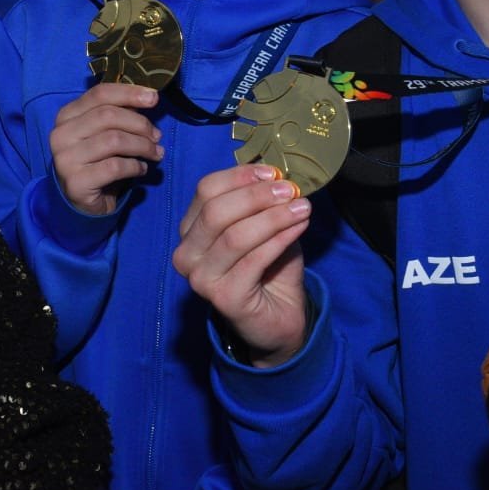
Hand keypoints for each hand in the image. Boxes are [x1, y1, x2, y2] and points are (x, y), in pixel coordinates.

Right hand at [49, 82, 162, 215]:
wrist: (81, 201)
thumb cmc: (97, 161)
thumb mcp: (104, 132)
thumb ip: (120, 113)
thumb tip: (147, 98)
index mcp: (66, 116)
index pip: (99, 94)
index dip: (129, 93)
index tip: (153, 98)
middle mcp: (61, 134)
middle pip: (108, 115)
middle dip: (139, 124)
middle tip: (157, 136)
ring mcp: (65, 159)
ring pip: (113, 140)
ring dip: (142, 146)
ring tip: (155, 153)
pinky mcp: (76, 183)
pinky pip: (115, 167)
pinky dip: (135, 166)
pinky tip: (141, 169)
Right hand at [173, 164, 310, 367]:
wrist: (277, 317)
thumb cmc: (268, 267)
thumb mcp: (265, 226)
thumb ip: (264, 202)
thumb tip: (279, 175)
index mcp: (190, 229)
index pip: (206, 190)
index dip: (240, 177)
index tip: (274, 172)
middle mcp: (186, 253)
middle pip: (216, 211)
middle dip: (256, 196)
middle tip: (290, 190)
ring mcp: (200, 278)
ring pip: (234, 236)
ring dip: (273, 217)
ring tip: (301, 208)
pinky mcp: (222, 298)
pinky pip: (253, 260)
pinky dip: (279, 239)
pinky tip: (298, 228)